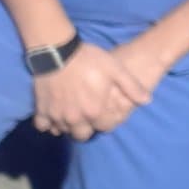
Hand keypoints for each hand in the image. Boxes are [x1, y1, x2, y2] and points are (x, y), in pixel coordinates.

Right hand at [31, 42, 152, 141]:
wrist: (58, 52)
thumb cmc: (90, 60)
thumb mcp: (115, 69)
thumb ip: (131, 87)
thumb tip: (147, 101)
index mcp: (94, 111)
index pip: (103, 128)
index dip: (106, 121)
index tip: (105, 112)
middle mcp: (74, 119)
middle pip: (82, 135)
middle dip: (86, 128)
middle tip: (88, 115)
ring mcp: (56, 116)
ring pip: (63, 131)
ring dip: (68, 126)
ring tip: (73, 112)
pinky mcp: (41, 110)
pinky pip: (43, 126)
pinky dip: (48, 123)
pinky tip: (55, 113)